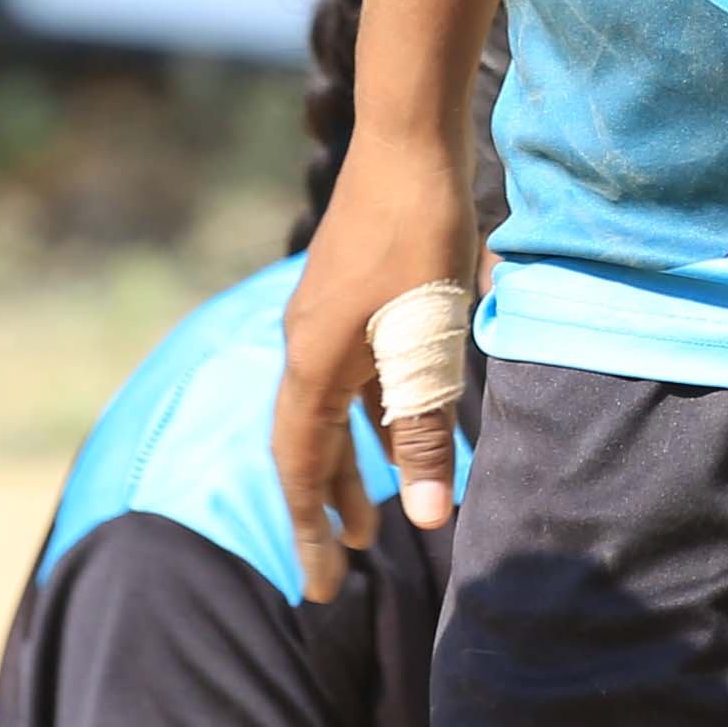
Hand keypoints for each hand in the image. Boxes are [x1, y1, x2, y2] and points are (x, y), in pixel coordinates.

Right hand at [273, 133, 475, 603]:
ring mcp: (326, 317)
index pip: (299, 468)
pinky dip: (369, 416)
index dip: (310, 529)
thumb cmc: (418, 241)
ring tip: (370, 516)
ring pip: (330, 411)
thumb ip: (423, 433)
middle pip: (306, 446)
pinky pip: (350, 377)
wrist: (410, 137)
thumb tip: (427, 521)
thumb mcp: (427, 345)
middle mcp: (305, 344)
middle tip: (341, 569)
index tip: (321, 589)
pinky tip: (399, 431)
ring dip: (349, 463)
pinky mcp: (352, 293)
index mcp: (311, 365)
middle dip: (324, 509)